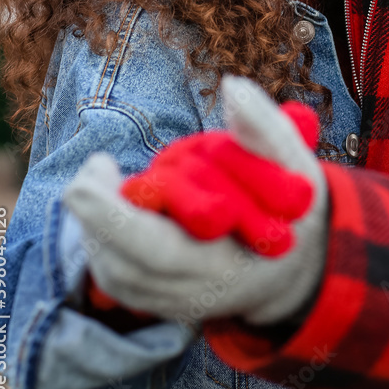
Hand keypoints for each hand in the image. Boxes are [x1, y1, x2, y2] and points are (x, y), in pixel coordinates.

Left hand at [63, 77, 327, 325]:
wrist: (295, 264)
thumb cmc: (292, 207)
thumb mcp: (294, 166)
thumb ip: (264, 128)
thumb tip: (232, 86)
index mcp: (233, 261)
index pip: (160, 250)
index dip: (116, 218)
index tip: (93, 172)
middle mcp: (199, 292)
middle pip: (126, 267)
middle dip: (98, 214)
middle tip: (98, 165)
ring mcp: (176, 303)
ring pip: (115, 274)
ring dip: (97, 224)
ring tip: (104, 179)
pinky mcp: (160, 301)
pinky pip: (115, 278)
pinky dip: (103, 238)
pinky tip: (110, 203)